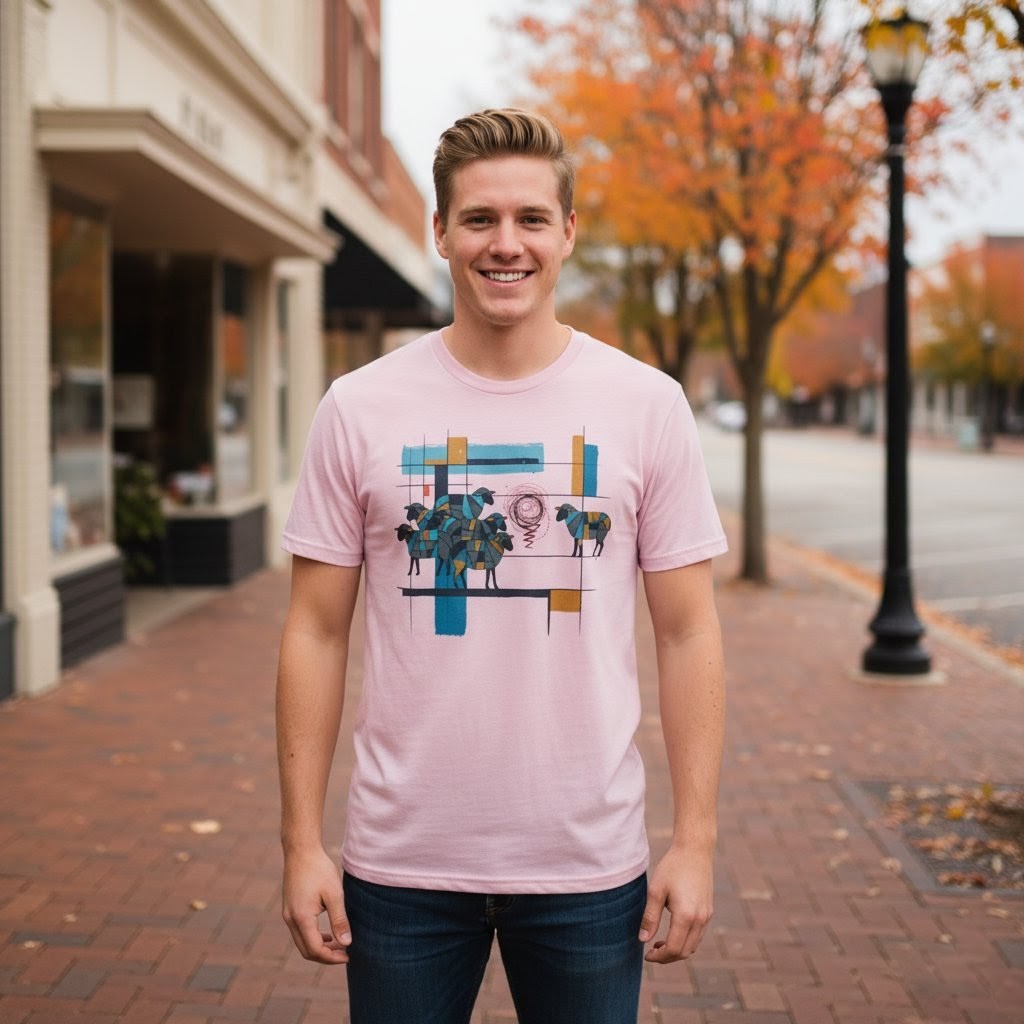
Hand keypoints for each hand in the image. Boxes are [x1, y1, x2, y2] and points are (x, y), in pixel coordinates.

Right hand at [281, 845, 350, 964]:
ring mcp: (287, 915)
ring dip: (319, 948)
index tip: (348, 955)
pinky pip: (300, 932)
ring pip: (302, 943)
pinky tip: (328, 934)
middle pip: (306, 951)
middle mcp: (290, 920)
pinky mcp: (289, 909)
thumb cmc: (319, 869)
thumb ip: (339, 919)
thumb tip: (347, 943)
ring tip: (339, 945)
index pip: (315, 949)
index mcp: (301, 917)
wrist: (301, 851)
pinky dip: (313, 938)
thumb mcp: (334, 893)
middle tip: (345, 954)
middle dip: (326, 956)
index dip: (332, 957)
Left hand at [638, 845, 713, 963]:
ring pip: (693, 946)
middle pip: (685, 952)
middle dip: (667, 957)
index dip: (659, 957)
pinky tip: (672, 932)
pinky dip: (686, 941)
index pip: (673, 949)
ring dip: (677, 950)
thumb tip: (642, 940)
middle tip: (651, 951)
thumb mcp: (656, 891)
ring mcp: (706, 916)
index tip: (646, 954)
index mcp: (686, 916)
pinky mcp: (708, 911)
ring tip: (659, 943)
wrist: (694, 850)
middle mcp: (700, 920)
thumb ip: (650, 917)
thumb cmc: (672, 867)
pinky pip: (698, 935)